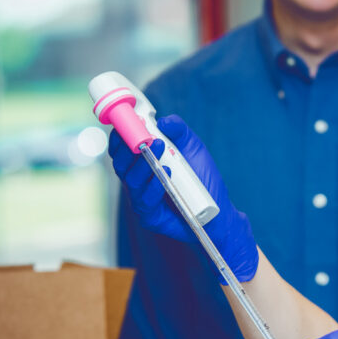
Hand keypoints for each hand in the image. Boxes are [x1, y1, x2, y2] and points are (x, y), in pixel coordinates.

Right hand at [109, 114, 257, 281]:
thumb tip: (162, 122)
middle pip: (120, 164)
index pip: (121, 150)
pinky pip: (145, 200)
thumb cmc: (202, 177)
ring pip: (131, 181)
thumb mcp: (193, 147)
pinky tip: (165, 175)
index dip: (119, 137)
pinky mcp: (149, 217)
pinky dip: (153, 186)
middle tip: (143, 136)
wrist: (217, 210)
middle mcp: (137, 181)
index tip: (124, 123)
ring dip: (143, 163)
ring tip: (158, 148)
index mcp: (142, 163)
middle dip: (128, 148)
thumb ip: (179, 130)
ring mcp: (141, 200)